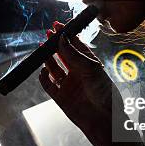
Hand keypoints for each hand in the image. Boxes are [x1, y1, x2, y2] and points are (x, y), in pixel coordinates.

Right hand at [38, 21, 120, 145]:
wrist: (103, 120)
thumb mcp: (90, 68)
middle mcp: (79, 73)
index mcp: (89, 64)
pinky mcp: (61, 97)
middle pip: (63, 54)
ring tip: (42, 47)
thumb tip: (61, 39)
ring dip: (48, 58)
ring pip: (54, 68)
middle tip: (47, 33)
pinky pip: (48, 85)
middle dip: (55, 44)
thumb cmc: (103, 92)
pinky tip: (42, 70)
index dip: (67, 35)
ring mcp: (69, 85)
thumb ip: (74, 54)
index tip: (58, 25)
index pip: (76, 45)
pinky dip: (43, 77)